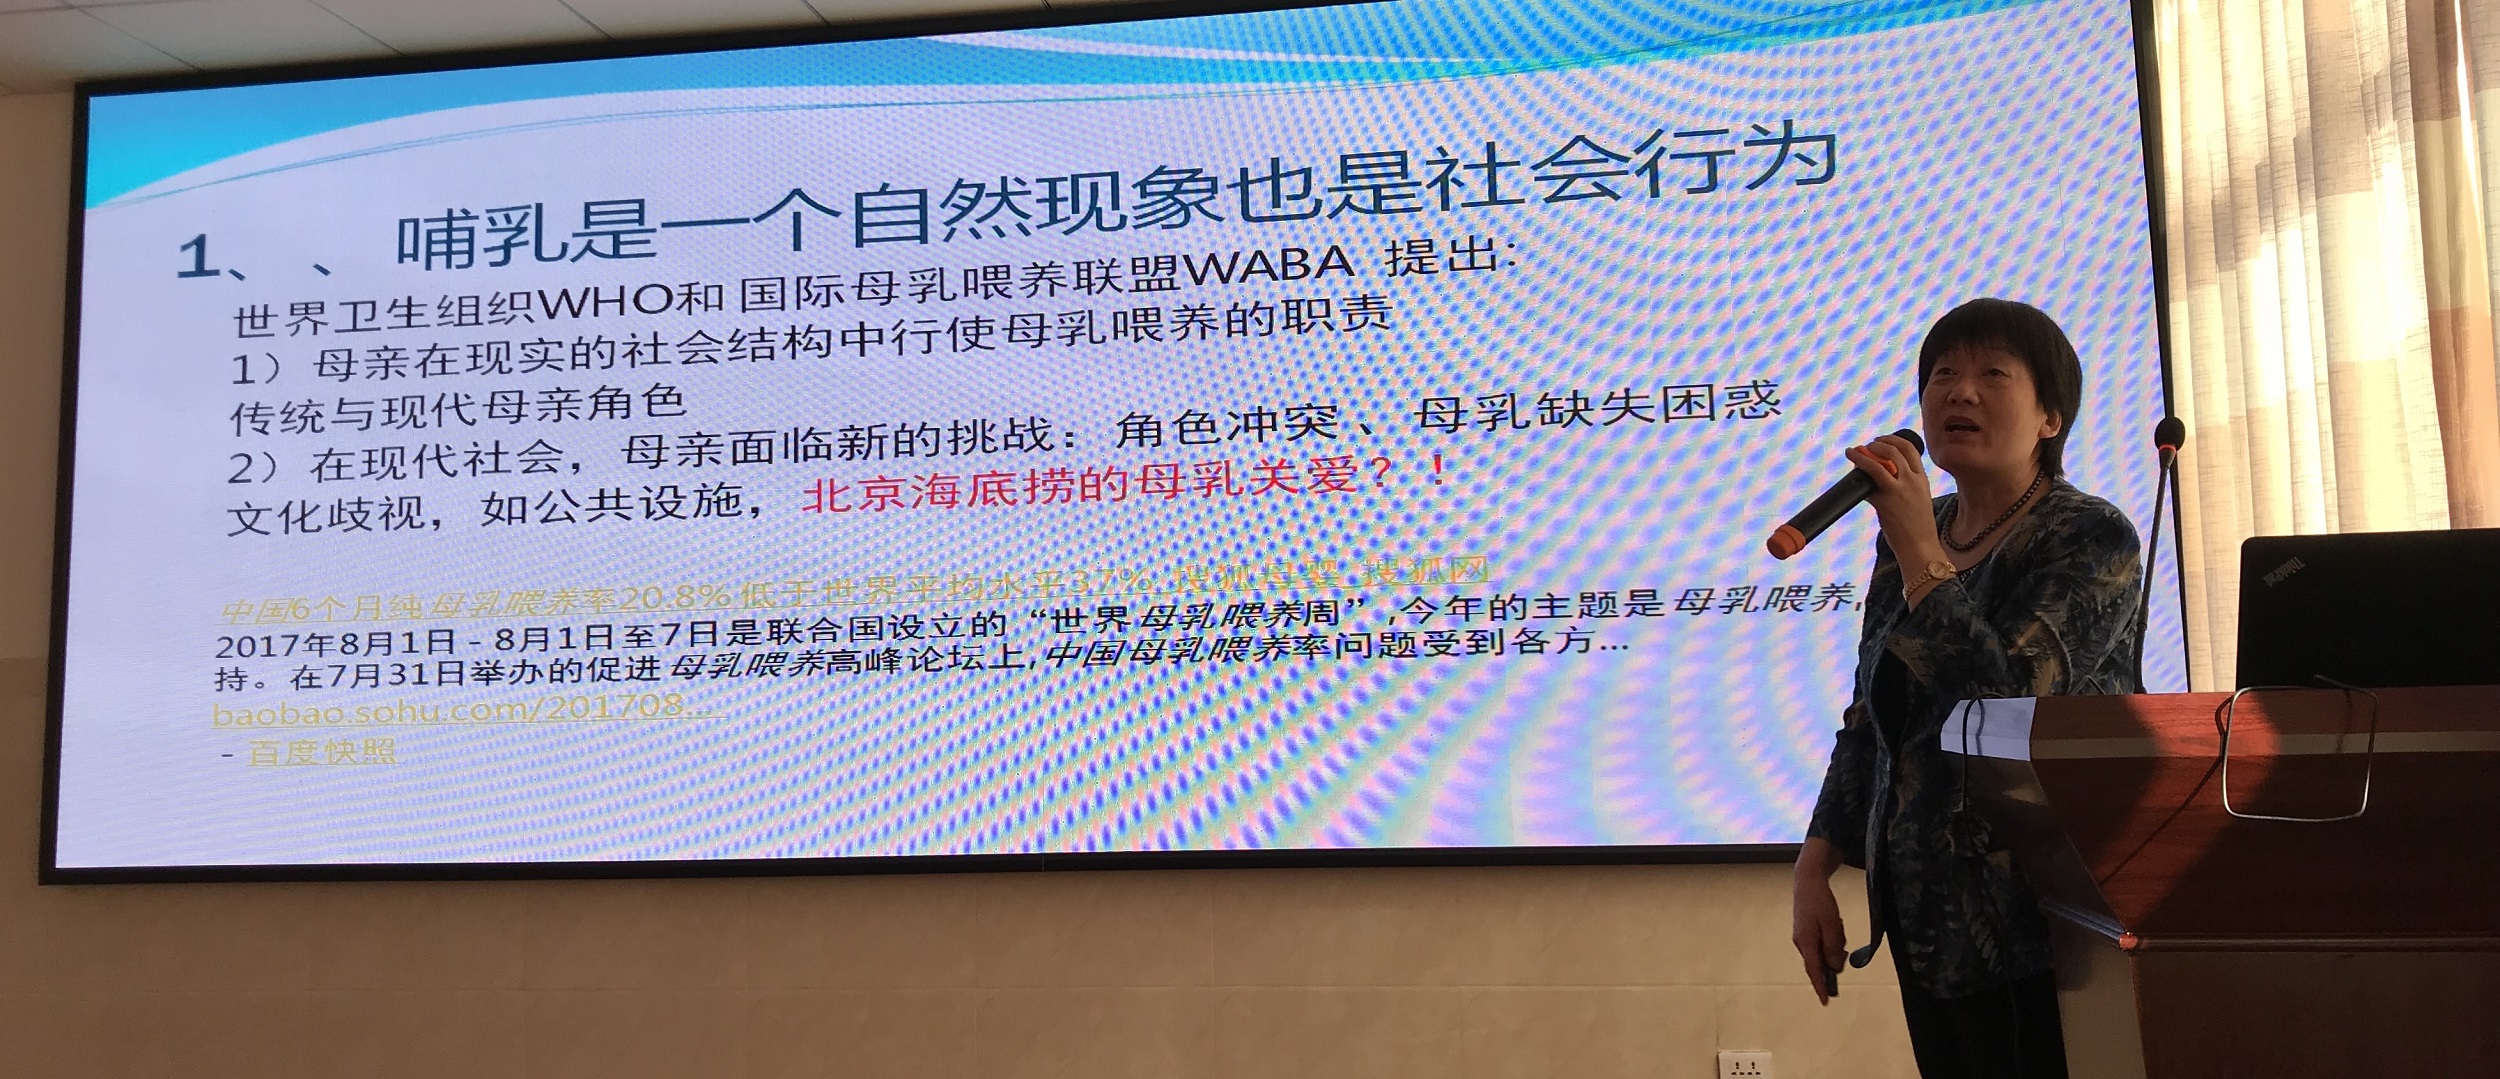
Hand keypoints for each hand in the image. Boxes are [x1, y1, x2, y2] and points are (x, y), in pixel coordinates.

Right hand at [1791, 874, 1846, 1004]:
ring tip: (1836, 923)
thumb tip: (1835, 968)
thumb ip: (1833, 947)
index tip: (1826, 1002)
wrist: (1807, 881)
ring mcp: (1802, 937)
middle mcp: (1801, 943)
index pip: (1814, 970)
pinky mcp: (1806, 931)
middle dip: (1834, 956)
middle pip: (1820, 961)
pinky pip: (1821, 942)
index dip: (1821, 986)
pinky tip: (1833, 923)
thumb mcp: (1832, 924)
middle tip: (1840, 934)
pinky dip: (1831, 937)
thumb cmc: (1820, 901)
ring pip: (1823, 951)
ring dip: (1834, 943)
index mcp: (1806, 942)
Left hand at [1844, 435, 1944, 570]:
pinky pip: (1869, 480)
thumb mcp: (1918, 500)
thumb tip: (1881, 480)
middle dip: (1878, 443)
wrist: (1920, 547)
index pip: (1910, 450)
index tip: (1883, 440)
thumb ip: (1906, 487)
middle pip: (1894, 450)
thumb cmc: (1917, 527)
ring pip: (1880, 461)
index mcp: (1922, 480)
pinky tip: (1852, 470)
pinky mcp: (1885, 501)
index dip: (1894, 440)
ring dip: (1863, 454)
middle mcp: (1912, 481)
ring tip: (1854, 452)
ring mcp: (1899, 490)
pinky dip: (1858, 470)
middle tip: (1867, 445)